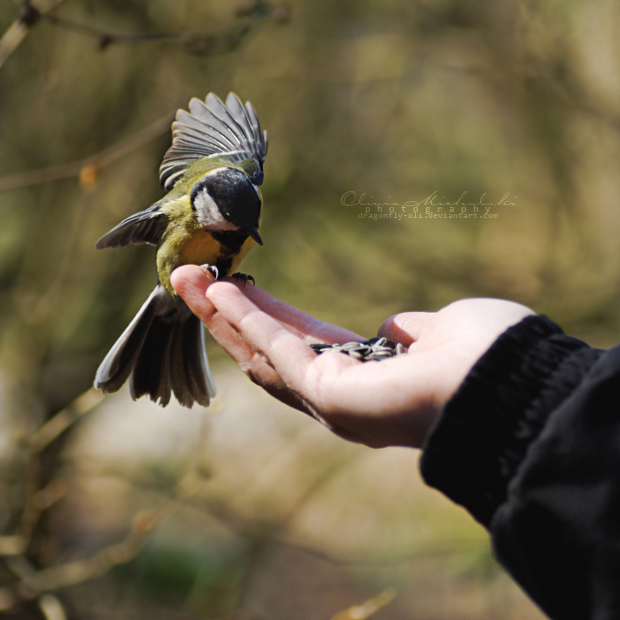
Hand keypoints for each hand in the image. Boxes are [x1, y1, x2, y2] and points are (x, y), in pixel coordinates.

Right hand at [171, 266, 533, 448]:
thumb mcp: (437, 331)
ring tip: (187, 280)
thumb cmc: (486, 358)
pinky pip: (278, 349)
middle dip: (227, 314)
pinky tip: (219, 291)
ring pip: (260, 352)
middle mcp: (339, 395)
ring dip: (222, 315)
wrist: (510, 386)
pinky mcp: (327, 395)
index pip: (301, 343)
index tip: (238, 287)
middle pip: (267, 350)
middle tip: (191, 278)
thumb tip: (392, 330)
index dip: (264, 315)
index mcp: (365, 377)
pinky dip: (247, 319)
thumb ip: (407, 334)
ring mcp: (330, 399)